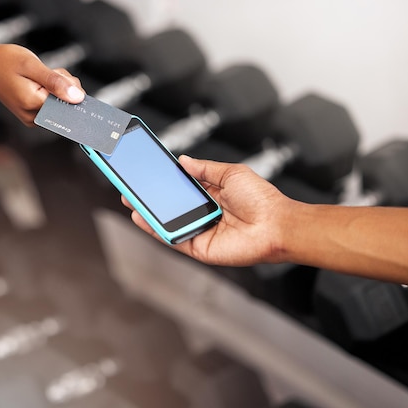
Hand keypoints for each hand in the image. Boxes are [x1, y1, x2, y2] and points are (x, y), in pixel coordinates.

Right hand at [0, 44, 84, 125]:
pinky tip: (40, 80)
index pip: (68, 105)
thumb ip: (55, 82)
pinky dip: (52, 89)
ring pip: (61, 103)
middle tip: (48, 71)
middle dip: (64, 85)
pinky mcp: (34, 115)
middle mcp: (34, 117)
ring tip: (41, 74)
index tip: (62, 77)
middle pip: (66, 105)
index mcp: (33, 106)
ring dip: (58, 86)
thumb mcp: (32, 66)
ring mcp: (33, 118)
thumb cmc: (5, 62)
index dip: (71, 89)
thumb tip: (78, 98)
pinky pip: (52, 103)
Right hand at [123, 155, 293, 266]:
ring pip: (167, 223)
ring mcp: (200, 231)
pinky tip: (142, 218)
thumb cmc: (262, 199)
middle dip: (149, 198)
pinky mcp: (199, 248)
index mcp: (212, 195)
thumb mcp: (231, 173)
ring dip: (147, 213)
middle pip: (170, 206)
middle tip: (130, 186)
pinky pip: (173, 239)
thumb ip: (205, 168)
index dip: (163, 181)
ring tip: (130, 200)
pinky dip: (156, 230)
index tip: (146, 172)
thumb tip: (183, 160)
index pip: (181, 188)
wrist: (276, 224)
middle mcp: (204, 214)